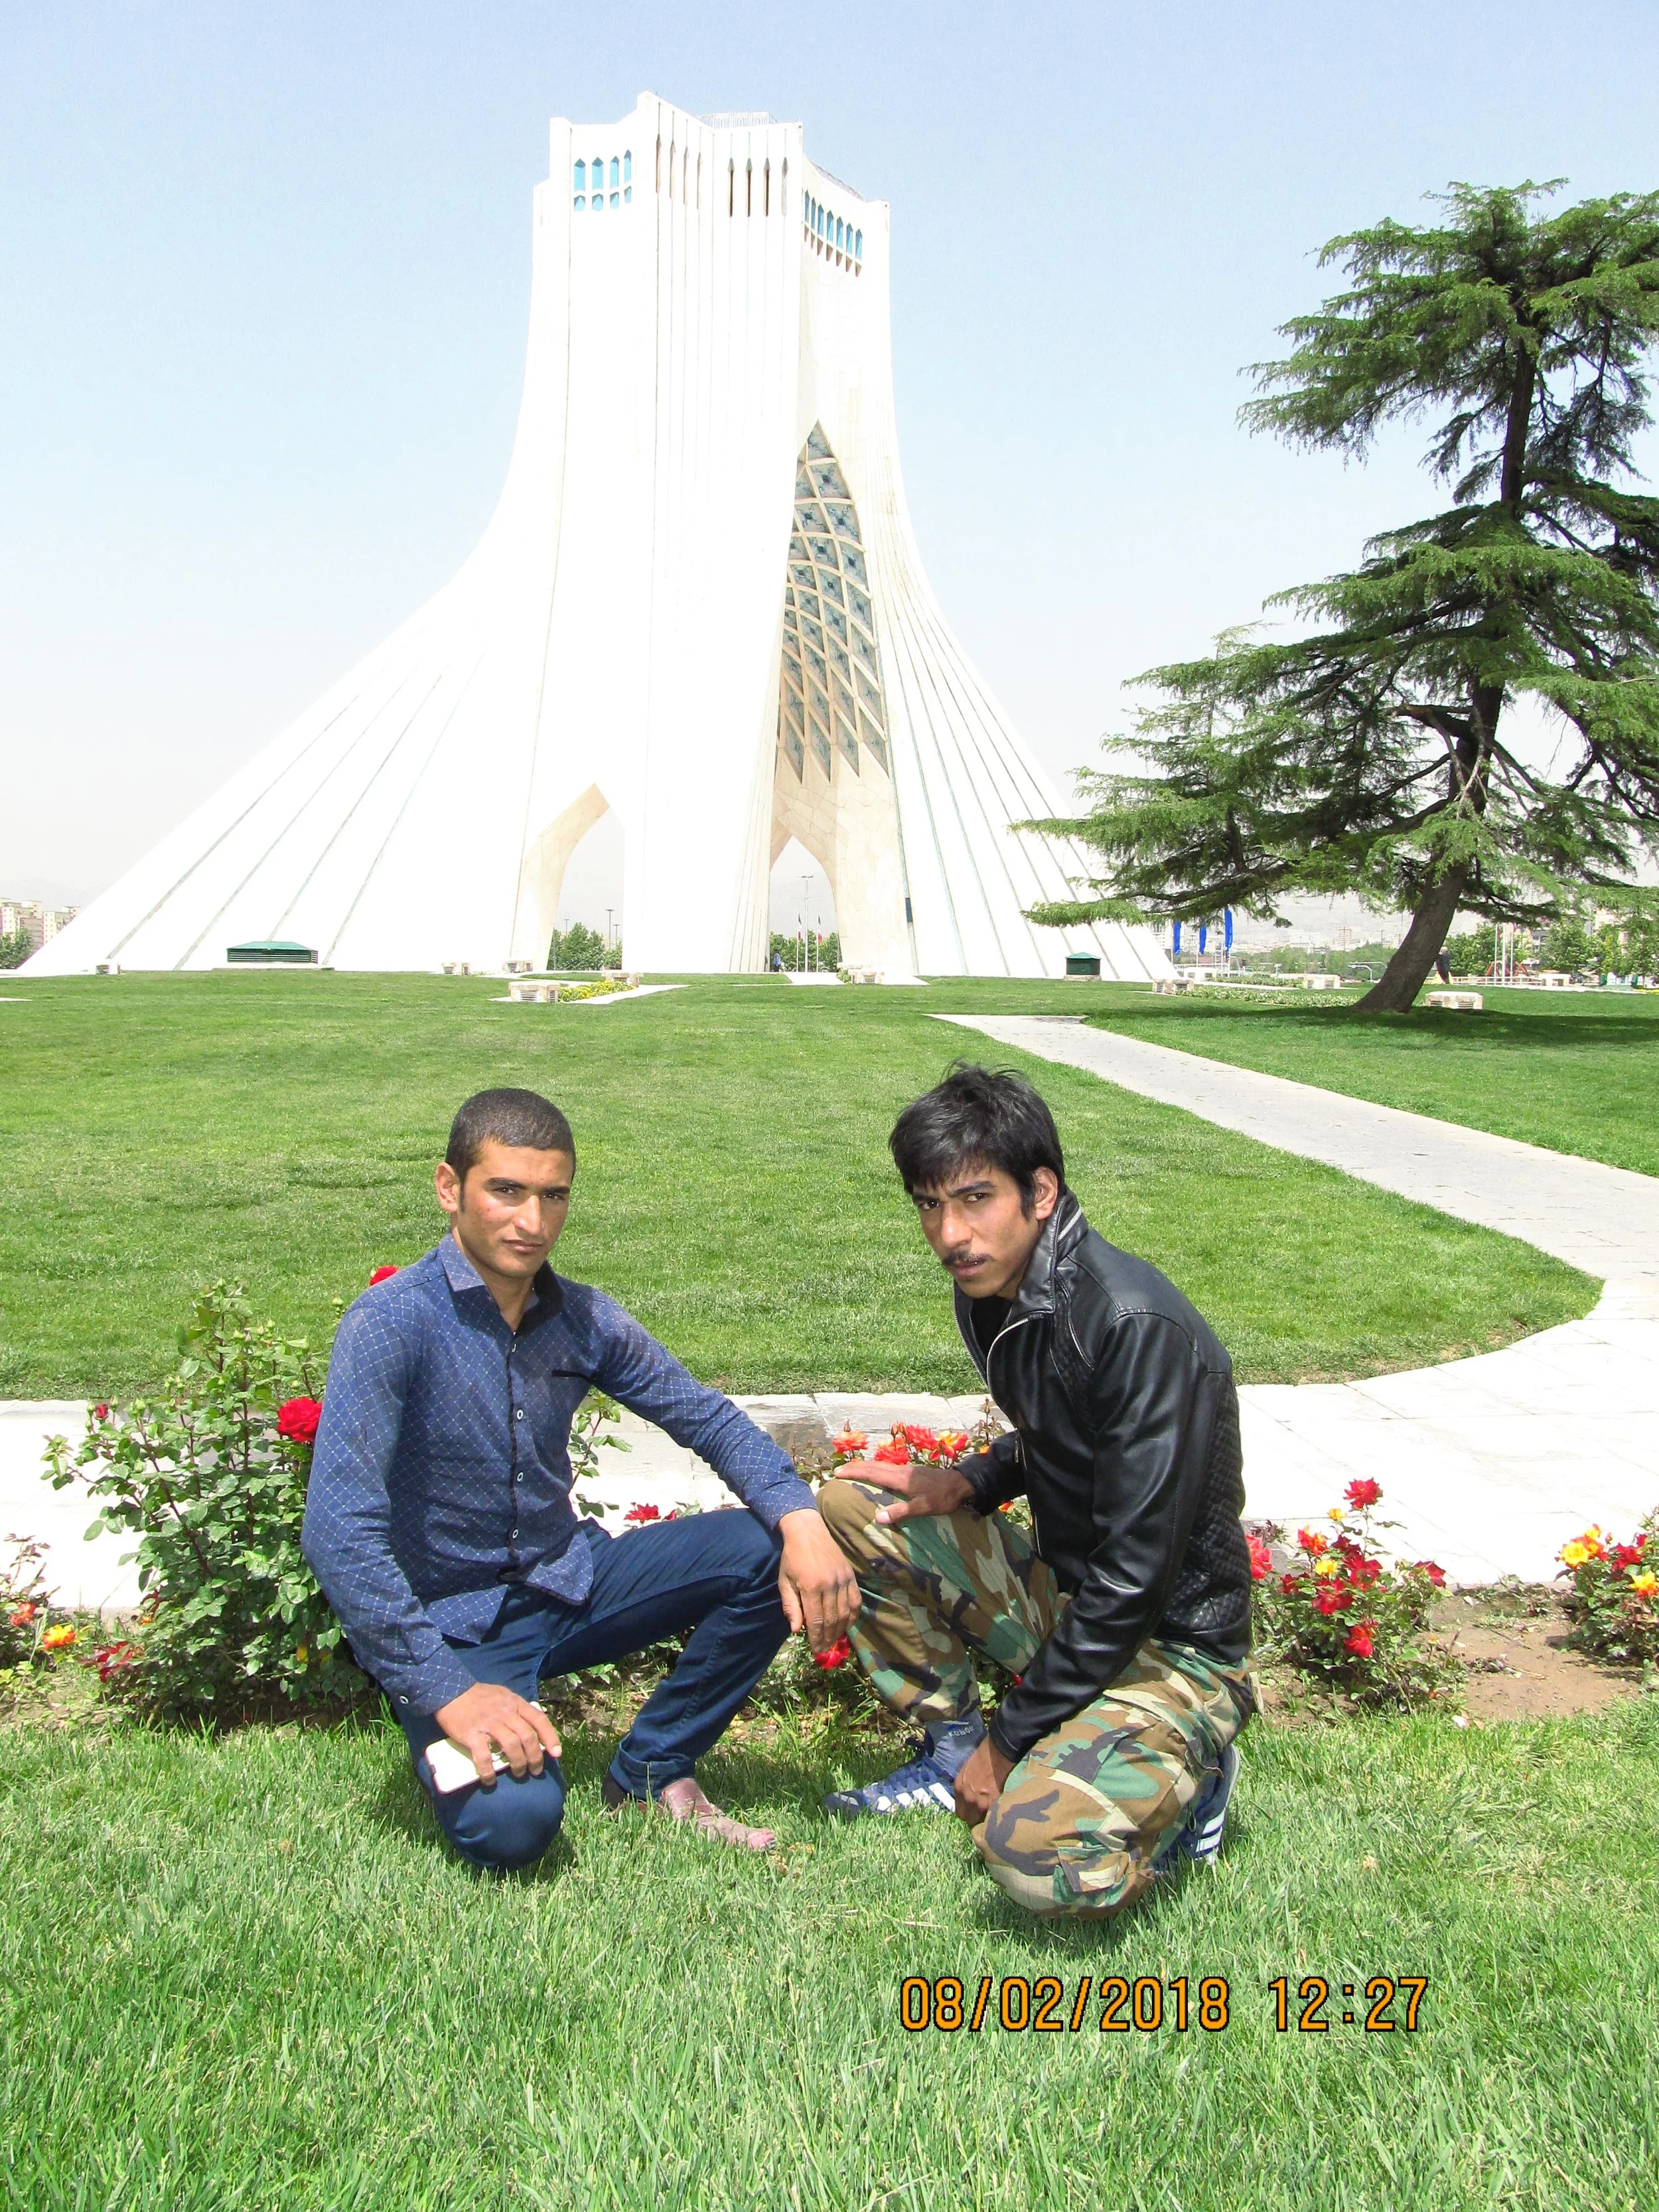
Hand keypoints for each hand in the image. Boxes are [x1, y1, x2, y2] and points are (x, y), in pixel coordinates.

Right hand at [432, 1681, 561, 1786]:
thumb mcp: (503, 1695)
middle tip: (535, 1770)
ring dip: (518, 1764)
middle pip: (527, 1737)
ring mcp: (489, 1723)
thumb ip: (516, 1708)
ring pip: (512, 1746)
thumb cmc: (478, 1696)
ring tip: (519, 1774)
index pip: (539, 1719)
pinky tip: (490, 1780)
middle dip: (535, 1757)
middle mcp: (505, 1713)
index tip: (557, 1753)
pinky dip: (489, 1772)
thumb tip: (530, 1727)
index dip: (550, 1737)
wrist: (449, 1691)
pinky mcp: (471, 1734)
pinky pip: (484, 1756)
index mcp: (515, 1703)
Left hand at [777, 1508, 861, 1652]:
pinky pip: (856, 1601)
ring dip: (840, 1631)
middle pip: (832, 1620)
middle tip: (824, 1650)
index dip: (816, 1638)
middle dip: (828, 1638)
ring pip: (845, 1613)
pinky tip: (847, 1625)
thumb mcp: (784, 1581)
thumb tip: (796, 1630)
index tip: (815, 1649)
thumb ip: (790, 1606)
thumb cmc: (792, 1558)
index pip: (816, 1621)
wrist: (808, 1532)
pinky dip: (853, 1616)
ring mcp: (843, 1580)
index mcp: (811, 1587)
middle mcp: (830, 1585)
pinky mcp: (850, 1576)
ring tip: (834, 1641)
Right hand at [842, 1457, 972, 1526]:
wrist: (960, 1484)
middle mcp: (900, 1471)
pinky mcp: (911, 1472)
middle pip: (873, 1466)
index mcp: (900, 1479)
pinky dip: (875, 1468)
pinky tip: (876, 1473)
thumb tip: (877, 1517)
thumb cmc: (942, 1497)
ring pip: (880, 1465)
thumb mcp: (922, 1508)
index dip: (854, 1472)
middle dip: (855, 1467)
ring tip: (852, 1470)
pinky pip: (887, 1468)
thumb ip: (900, 1512)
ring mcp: (906, 1470)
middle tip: (838, 1470)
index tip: (837, 1472)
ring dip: (864, 1466)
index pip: (872, 1473)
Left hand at [951, 1734, 1013, 1825]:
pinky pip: (992, 1817)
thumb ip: (965, 1787)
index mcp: (958, 1788)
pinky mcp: (993, 1804)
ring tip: (991, 1815)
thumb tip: (967, 1797)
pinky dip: (995, 1817)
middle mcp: (967, 1798)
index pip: (959, 1812)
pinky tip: (998, 1813)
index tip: (973, 1813)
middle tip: (982, 1816)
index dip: (967, 1813)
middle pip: (968, 1819)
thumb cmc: (982, 1756)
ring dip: (985, 1819)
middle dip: (974, 1819)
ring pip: (980, 1821)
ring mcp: (980, 1803)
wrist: (997, 1752)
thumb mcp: (966, 1771)